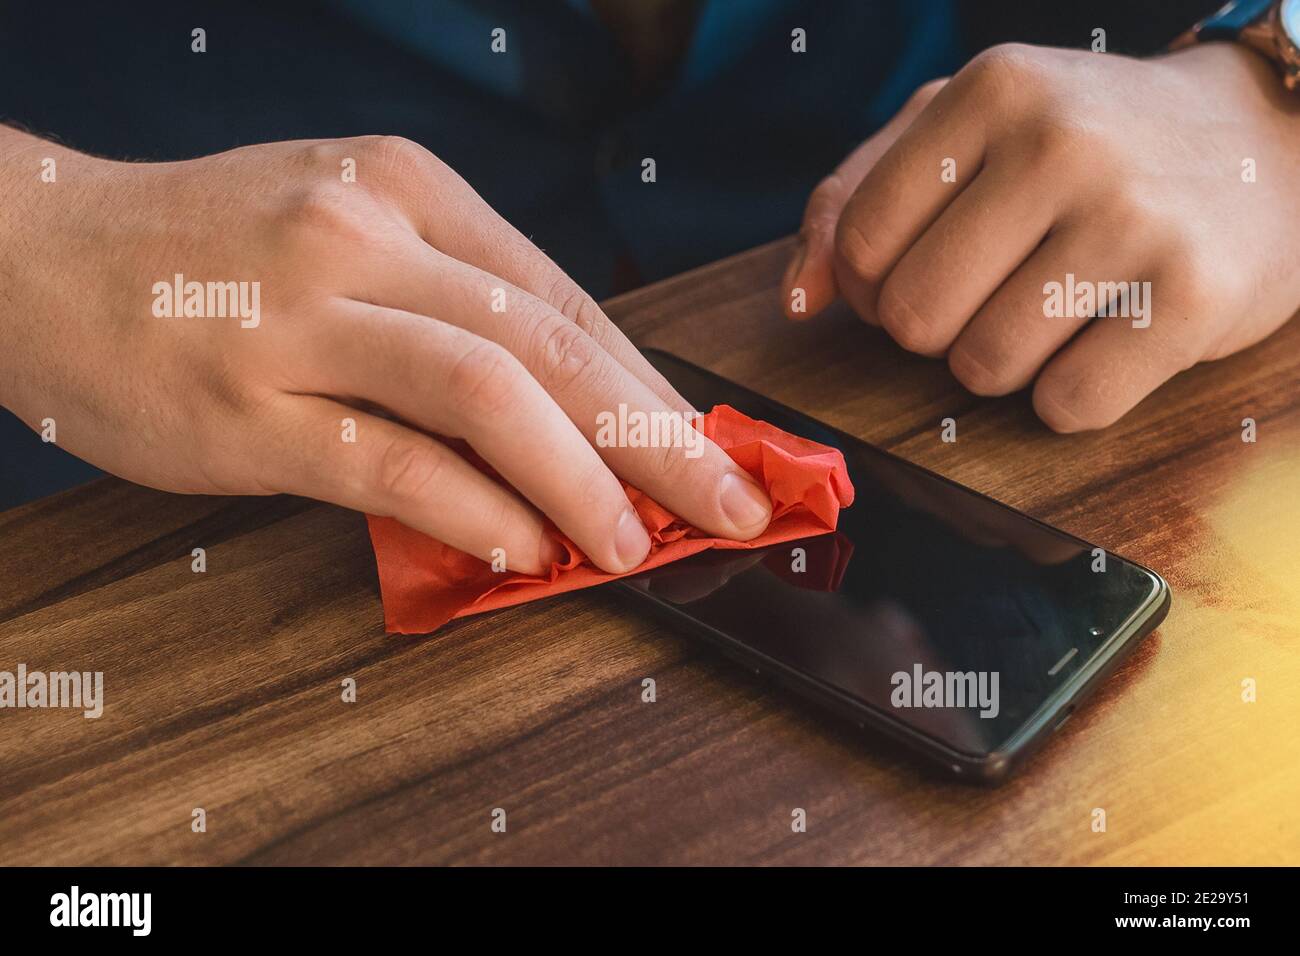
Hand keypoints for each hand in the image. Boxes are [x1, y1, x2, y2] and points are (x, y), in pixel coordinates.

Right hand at [0, 133, 771, 573]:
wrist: (36, 250)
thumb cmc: (206, 251)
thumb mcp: (341, 231)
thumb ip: (448, 307)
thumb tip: (566, 409)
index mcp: (406, 189)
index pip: (564, 296)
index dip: (652, 380)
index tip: (712, 443)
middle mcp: (364, 237)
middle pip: (552, 340)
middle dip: (658, 432)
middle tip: (731, 501)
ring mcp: (303, 317)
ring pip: (486, 391)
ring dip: (582, 474)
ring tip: (640, 540)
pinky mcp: (248, 404)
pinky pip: (386, 459)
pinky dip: (470, 506)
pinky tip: (524, 544)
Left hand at [784, 42, 1299, 430]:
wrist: (1266, 143)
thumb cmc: (1084, 148)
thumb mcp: (965, 131)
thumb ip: (855, 198)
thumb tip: (799, 299)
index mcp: (991, 90)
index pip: (861, 244)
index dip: (879, 283)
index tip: (929, 266)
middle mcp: (1062, 143)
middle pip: (914, 318)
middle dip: (940, 328)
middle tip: (998, 289)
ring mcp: (1135, 218)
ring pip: (983, 368)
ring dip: (1003, 363)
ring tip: (1055, 308)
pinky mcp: (1195, 298)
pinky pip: (1066, 407)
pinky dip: (1069, 396)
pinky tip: (1106, 339)